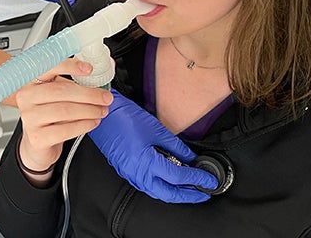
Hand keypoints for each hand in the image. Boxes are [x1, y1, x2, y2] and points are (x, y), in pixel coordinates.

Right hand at [15, 59, 111, 176]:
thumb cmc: (49, 115)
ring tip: (101, 110)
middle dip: (88, 94)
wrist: (38, 142)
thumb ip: (76, 81)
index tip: (89, 69)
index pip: (48, 68)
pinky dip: (83, 125)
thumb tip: (103, 70)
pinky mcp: (37, 137)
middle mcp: (26, 97)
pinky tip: (93, 122)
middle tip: (105, 97)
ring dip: (89, 110)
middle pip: (60, 91)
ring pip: (64, 110)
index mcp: (32, 81)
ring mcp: (29, 118)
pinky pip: (65, 130)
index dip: (69, 66)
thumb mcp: (58, 94)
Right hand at [88, 89, 217, 202]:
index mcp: (146, 162)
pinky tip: (168, 179)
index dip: (197, 180)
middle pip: (168, 193)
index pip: (179, 177)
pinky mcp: (126, 170)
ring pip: (157, 192)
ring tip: (189, 187)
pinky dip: (161, 186)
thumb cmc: (123, 117)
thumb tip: (190, 157)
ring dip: (175, 192)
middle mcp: (137, 173)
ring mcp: (130, 174)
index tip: (209, 181)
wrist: (101, 114)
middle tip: (203, 192)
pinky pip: (147, 185)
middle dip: (188, 196)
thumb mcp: (156, 129)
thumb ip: (176, 146)